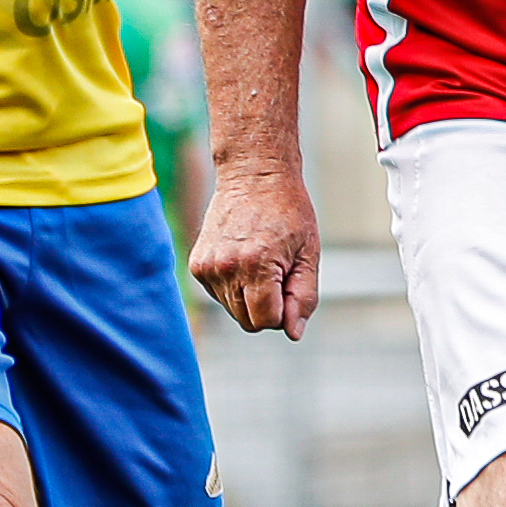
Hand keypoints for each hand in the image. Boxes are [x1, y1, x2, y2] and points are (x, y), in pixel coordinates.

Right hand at [185, 168, 321, 337]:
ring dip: (250, 297)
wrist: (254, 174)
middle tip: (278, 269)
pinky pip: (220, 296)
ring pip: (234, 311)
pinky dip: (234, 286)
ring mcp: (207, 267)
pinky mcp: (197, 265)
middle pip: (249, 322)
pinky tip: (243, 258)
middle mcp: (226, 268)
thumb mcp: (308, 253)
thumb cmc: (288, 211)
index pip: (267, 321)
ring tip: (260, 260)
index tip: (290, 280)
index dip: (285, 309)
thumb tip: (293, 333)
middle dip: (268, 306)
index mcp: (256, 265)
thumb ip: (303, 297)